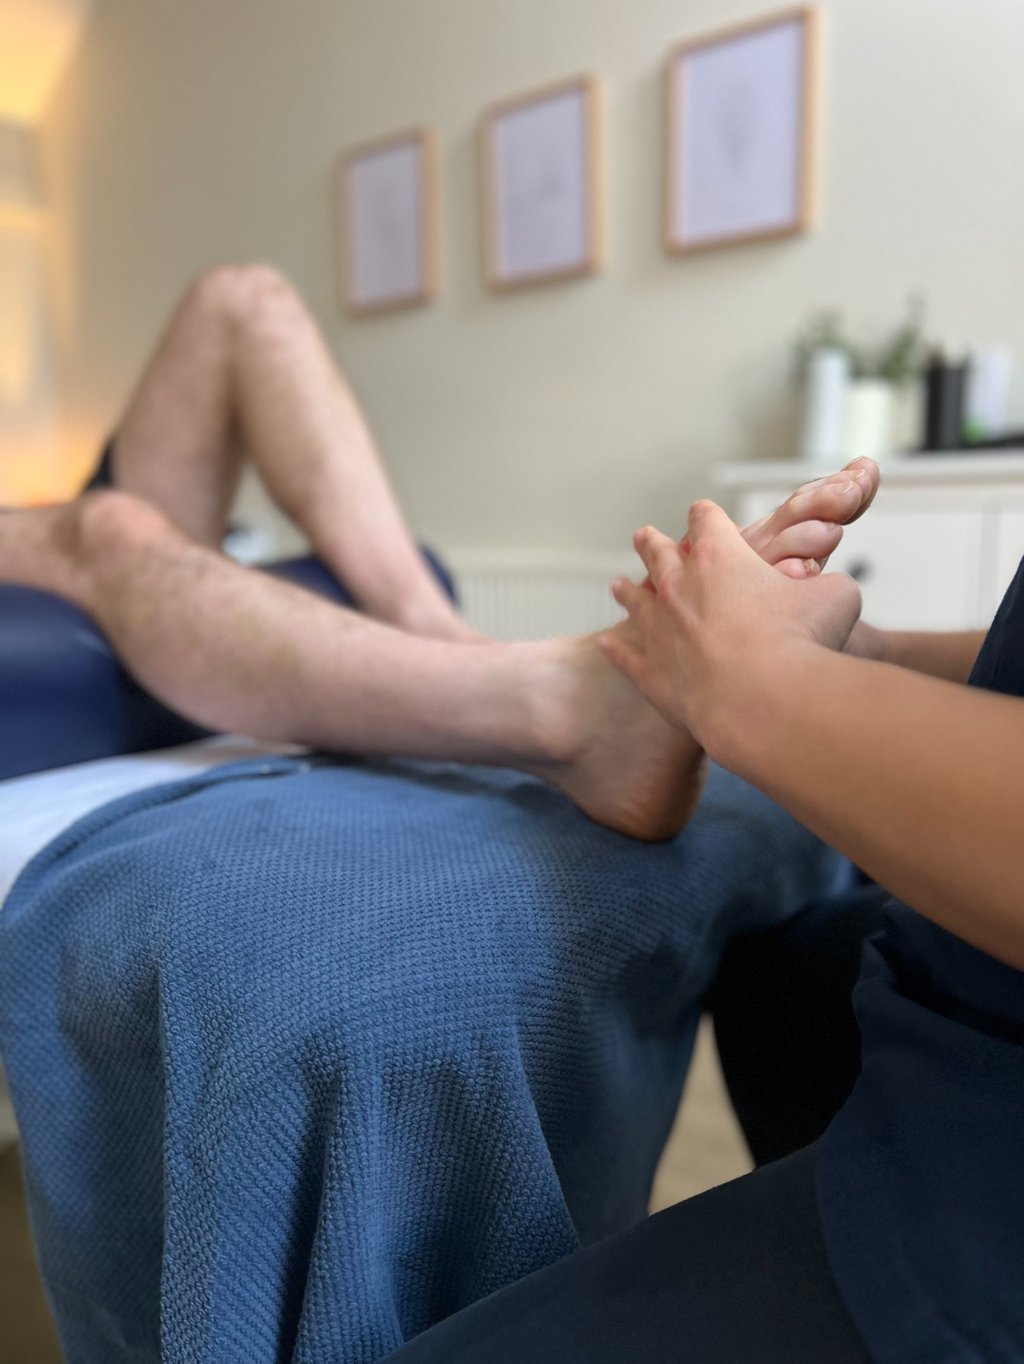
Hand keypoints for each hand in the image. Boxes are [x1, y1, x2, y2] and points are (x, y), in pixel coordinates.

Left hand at [599, 500, 861, 765]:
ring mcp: (658, 630)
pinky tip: (608, 642)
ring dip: (628, 591)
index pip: (706, 519)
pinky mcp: (650, 673)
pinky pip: (624, 655)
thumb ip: (825, 585)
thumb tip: (829, 589)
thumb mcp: (835, 597)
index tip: (705, 515)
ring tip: (617, 584)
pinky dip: (616, 647)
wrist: (766, 703)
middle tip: (645, 536)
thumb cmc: (803, 645)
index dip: (707, 515)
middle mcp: (678, 586)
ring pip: (634, 601)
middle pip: (657, 552)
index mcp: (720, 556)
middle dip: (653, 542)